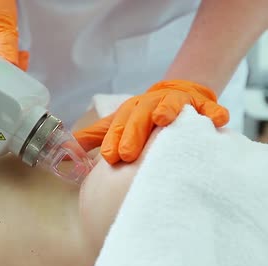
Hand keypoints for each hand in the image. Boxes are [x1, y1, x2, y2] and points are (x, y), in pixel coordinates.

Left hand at [73, 80, 229, 163]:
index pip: (119, 123)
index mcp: (131, 111)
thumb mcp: (118, 124)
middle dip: (133, 132)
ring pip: (171, 105)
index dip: (113, 139)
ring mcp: (177, 103)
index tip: (108, 157)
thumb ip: (94, 137)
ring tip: (162, 119)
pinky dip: (212, 113)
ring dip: (166, 110)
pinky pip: (209, 109)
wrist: (176, 93)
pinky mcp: (202, 105)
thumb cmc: (142, 116)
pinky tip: (215, 120)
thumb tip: (65, 152)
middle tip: (127, 153)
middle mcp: (151, 105)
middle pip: (140, 116)